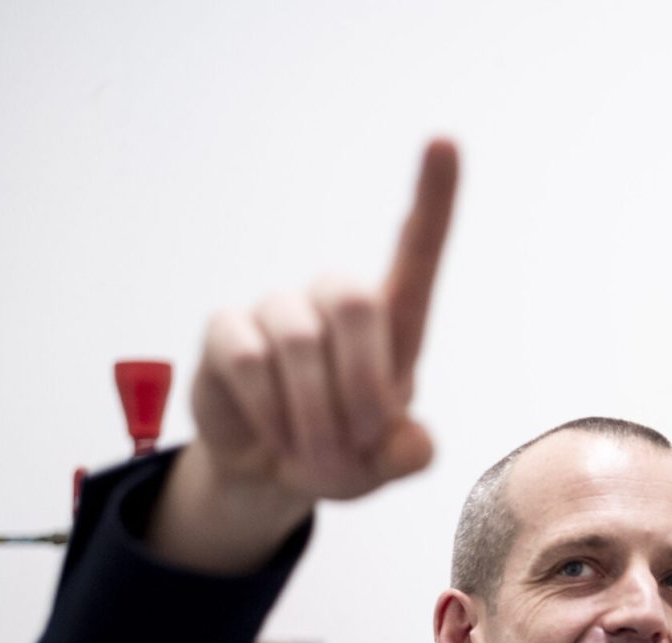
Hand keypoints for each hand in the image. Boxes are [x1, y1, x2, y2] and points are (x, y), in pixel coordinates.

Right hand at [150, 139, 459, 571]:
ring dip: (312, 416)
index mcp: (392, 323)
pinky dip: (268, 414)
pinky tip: (271, 435)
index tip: (444, 141)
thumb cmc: (342, 454)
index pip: (417, 251)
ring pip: (298, 343)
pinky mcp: (227, 329)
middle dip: (359, 387)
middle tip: (355, 445)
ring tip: (311, 456)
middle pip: (355, 302)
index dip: (433, 198)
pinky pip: (250, 361)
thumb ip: (407, 455)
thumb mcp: (384, 466)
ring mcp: (278, 310)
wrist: (270, 471)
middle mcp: (333, 302)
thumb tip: (408, 444)